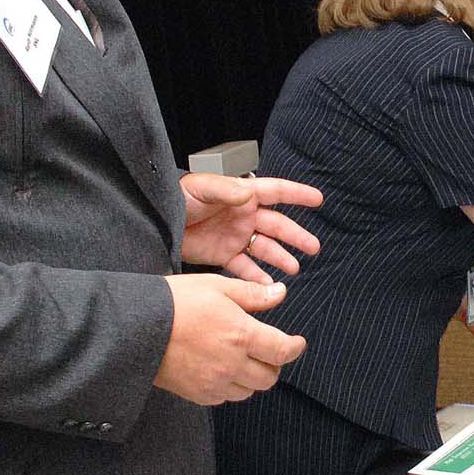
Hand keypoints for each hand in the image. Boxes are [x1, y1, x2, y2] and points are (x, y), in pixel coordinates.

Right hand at [155, 274, 303, 404]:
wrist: (134, 329)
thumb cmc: (175, 301)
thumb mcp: (216, 286)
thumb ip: (253, 294)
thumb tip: (280, 293)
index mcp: (241, 335)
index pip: (282, 351)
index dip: (294, 348)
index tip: (297, 343)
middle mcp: (232, 364)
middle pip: (270, 377)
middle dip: (274, 364)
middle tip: (267, 350)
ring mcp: (215, 383)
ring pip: (250, 390)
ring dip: (253, 377)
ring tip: (244, 360)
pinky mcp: (198, 394)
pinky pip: (225, 397)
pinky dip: (231, 386)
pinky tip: (222, 369)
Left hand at [178, 173, 321, 281]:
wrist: (155, 221)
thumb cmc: (175, 197)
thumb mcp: (200, 189)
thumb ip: (225, 191)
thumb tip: (248, 194)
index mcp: (242, 196)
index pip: (276, 192)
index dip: (298, 194)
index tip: (318, 200)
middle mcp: (243, 216)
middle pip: (277, 226)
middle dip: (296, 236)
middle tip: (313, 247)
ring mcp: (235, 236)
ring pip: (265, 248)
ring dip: (280, 258)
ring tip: (294, 269)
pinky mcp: (223, 254)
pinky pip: (245, 267)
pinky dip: (256, 277)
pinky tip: (268, 285)